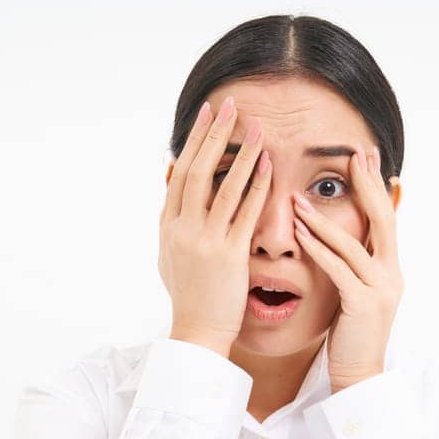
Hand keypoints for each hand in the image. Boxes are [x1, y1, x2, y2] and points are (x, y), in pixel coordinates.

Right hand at [157, 95, 271, 356]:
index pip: (181, 173)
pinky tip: (269, 165)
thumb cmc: (190, 297)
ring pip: (223, 186)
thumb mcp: (170, 255)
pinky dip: (257, 186)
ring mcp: (204, 241)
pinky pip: (245, 213)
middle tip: (228, 105)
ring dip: (241, 153)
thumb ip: (174, 219)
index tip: (205, 116)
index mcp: (168, 226)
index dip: (194, 141)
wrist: (197, 332)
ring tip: (256, 126)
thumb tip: (171, 183)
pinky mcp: (228, 256)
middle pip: (198, 170)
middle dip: (213, 135)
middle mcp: (182, 229)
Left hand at [291, 145, 402, 390]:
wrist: (359, 376)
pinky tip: (300, 234)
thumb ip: (353, 264)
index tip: (365, 156)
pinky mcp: (362, 304)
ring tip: (300, 199)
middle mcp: (391, 274)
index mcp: (390, 268)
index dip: (376, 186)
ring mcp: (380, 288)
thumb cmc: (351, 336)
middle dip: (366, 185)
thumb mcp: (356, 293)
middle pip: (382, 218)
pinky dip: (318, 249)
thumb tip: (342, 239)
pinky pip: (339, 269)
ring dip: (326, 219)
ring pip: (354, 243)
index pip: (386, 217)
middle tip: (353, 156)